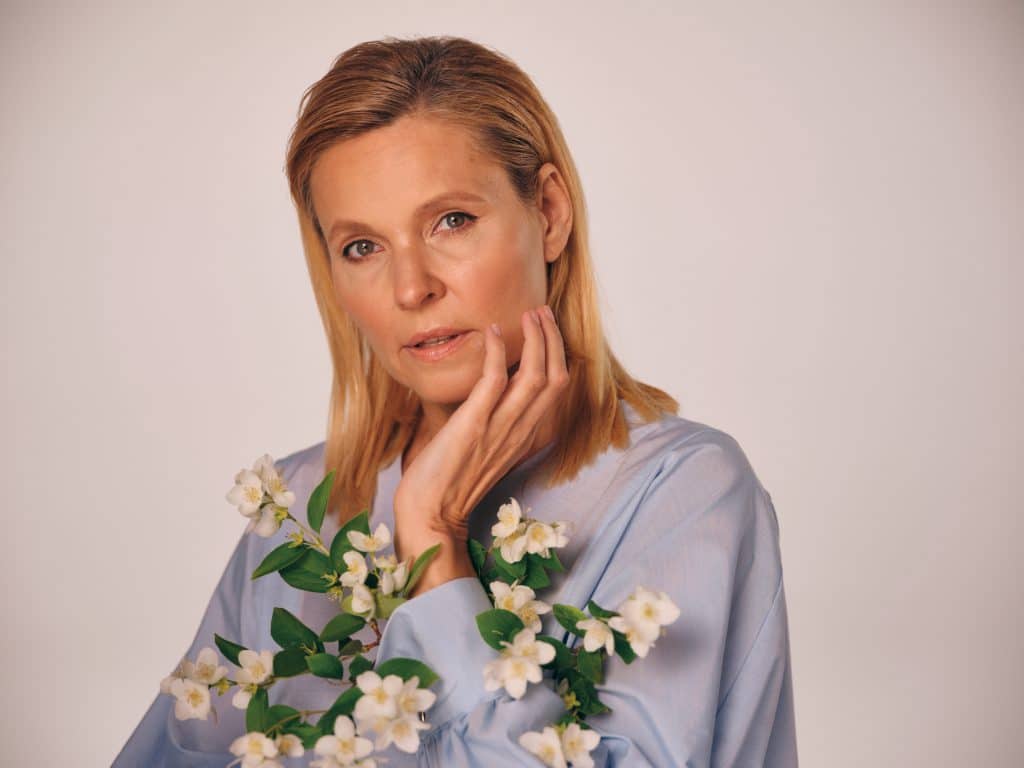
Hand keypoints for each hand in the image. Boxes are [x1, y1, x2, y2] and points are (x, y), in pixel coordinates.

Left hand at [393, 305, 568, 595]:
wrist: (430, 515)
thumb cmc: (447, 482)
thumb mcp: (482, 448)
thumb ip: (491, 420)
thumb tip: (485, 391)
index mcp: (524, 437)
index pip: (557, 390)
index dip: (558, 354)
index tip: (548, 328)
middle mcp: (520, 432)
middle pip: (556, 377)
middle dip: (553, 339)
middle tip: (542, 310)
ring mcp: (499, 429)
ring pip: (536, 376)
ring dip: (535, 339)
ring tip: (528, 313)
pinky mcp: (474, 426)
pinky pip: (494, 381)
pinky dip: (497, 352)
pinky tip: (491, 330)